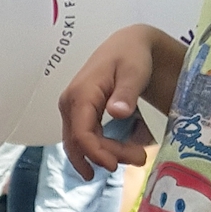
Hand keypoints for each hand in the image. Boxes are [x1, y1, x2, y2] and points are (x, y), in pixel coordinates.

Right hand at [59, 25, 159, 179]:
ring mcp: (72, 110)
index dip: (95, 153)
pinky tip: (114, 156)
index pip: (81, 133)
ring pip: (79, 143)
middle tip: (140, 158)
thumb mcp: (134, 72)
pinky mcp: (78, 114)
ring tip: (135, 157)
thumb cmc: (131, 56)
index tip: (114, 165)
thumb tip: (117, 113)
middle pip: (79, 142)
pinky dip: (98, 150)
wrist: (126, 46)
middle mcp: (70, 104)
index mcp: (80, 94)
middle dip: (105, 156)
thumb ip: (126, 93)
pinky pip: (82, 138)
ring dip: (103, 155)